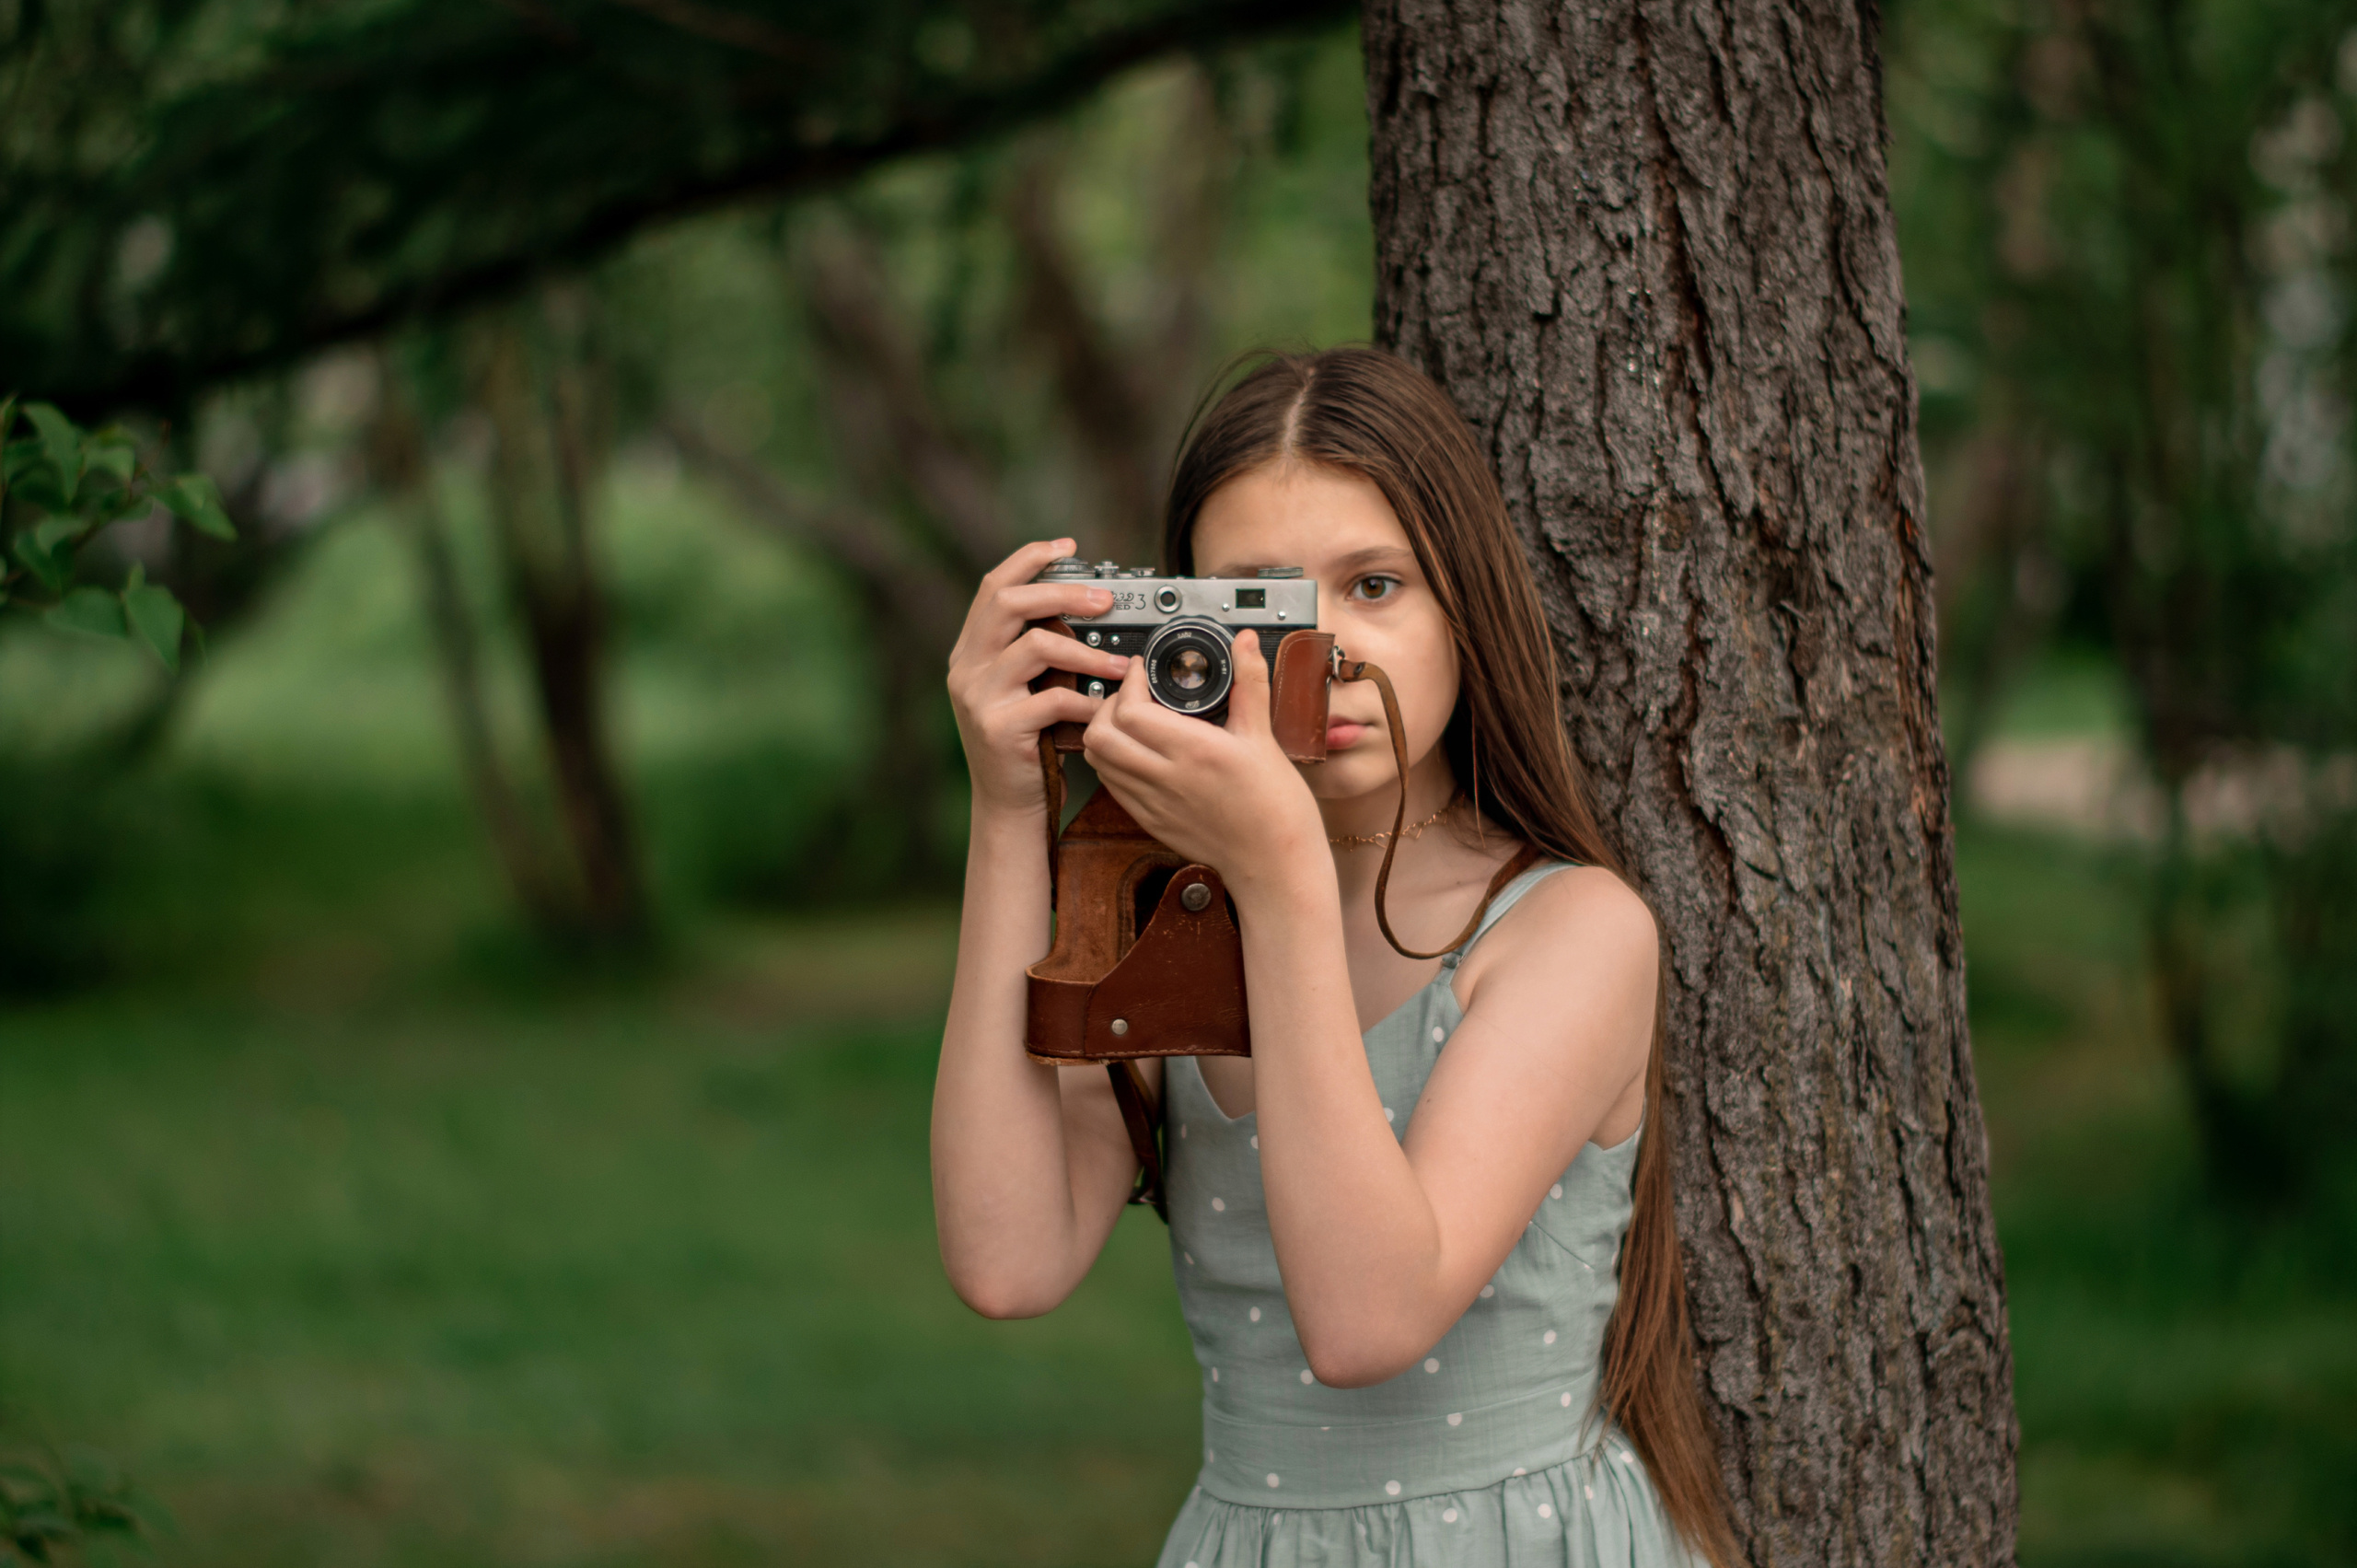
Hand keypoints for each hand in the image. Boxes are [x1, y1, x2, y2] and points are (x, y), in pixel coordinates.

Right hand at [947, 539, 1132, 817]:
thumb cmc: (1028, 745)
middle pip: (1009, 602)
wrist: (1009, 806)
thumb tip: (1086, 608)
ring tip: (1120, 664)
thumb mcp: (1024, 689)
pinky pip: (1051, 699)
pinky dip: (1085, 702)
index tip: (1068, 547)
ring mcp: (977, 697)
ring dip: (1087, 651)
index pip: (993, 586)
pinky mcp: (998, 728)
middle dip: (1062, 592)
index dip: (1030, 559)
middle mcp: (966, 668)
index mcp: (971, 651)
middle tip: (1106, 600)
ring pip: (1034, 646)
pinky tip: (1103, 710)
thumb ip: (1037, 651)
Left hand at [1081, 629, 1326, 891]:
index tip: (1144, 670)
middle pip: (1099, 735)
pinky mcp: (1150, 822)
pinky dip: (1113, 762)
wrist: (1275, 864)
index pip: (1130, 711)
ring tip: (1130, 721)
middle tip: (1132, 695)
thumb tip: (1242, 642)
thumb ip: (1249, 683)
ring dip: (1105, 734)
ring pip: (1098, 762)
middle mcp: (1166, 778)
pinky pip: (1112, 786)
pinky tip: (1137, 753)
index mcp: (1195, 751)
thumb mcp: (1264, 737)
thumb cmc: (1276, 806)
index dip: (1130, 683)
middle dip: (1107, 705)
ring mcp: (1154, 804)